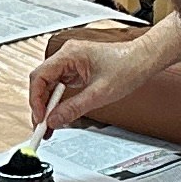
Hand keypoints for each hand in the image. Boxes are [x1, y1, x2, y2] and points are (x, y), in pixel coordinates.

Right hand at [29, 22, 150, 132]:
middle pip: (42, 82)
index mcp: (70, 54)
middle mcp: (67, 56)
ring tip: (49, 126)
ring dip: (48, 106)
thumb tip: (54, 120)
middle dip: (40, 106)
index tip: (40, 118)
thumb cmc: (128, 67)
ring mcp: (71, 63)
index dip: (36, 100)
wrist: (145, 60)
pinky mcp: (77, 70)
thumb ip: (74, 108)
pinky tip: (58, 115)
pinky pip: (60, 87)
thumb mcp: (100, 94)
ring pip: (50, 86)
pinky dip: (58, 102)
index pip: (39, 76)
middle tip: (42, 127)